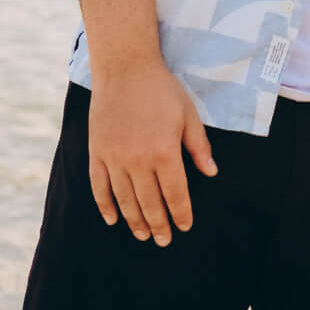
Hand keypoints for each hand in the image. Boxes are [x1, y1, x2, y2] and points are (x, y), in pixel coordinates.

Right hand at [88, 60, 216, 244]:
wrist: (125, 68)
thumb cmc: (161, 89)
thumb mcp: (188, 114)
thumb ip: (198, 146)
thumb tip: (211, 172)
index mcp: (165, 151)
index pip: (176, 194)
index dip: (181, 214)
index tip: (184, 227)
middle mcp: (138, 160)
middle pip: (150, 203)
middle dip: (159, 225)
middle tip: (164, 240)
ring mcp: (115, 158)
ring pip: (125, 200)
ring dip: (135, 221)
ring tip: (143, 234)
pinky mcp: (97, 153)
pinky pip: (99, 188)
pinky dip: (106, 206)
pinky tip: (114, 219)